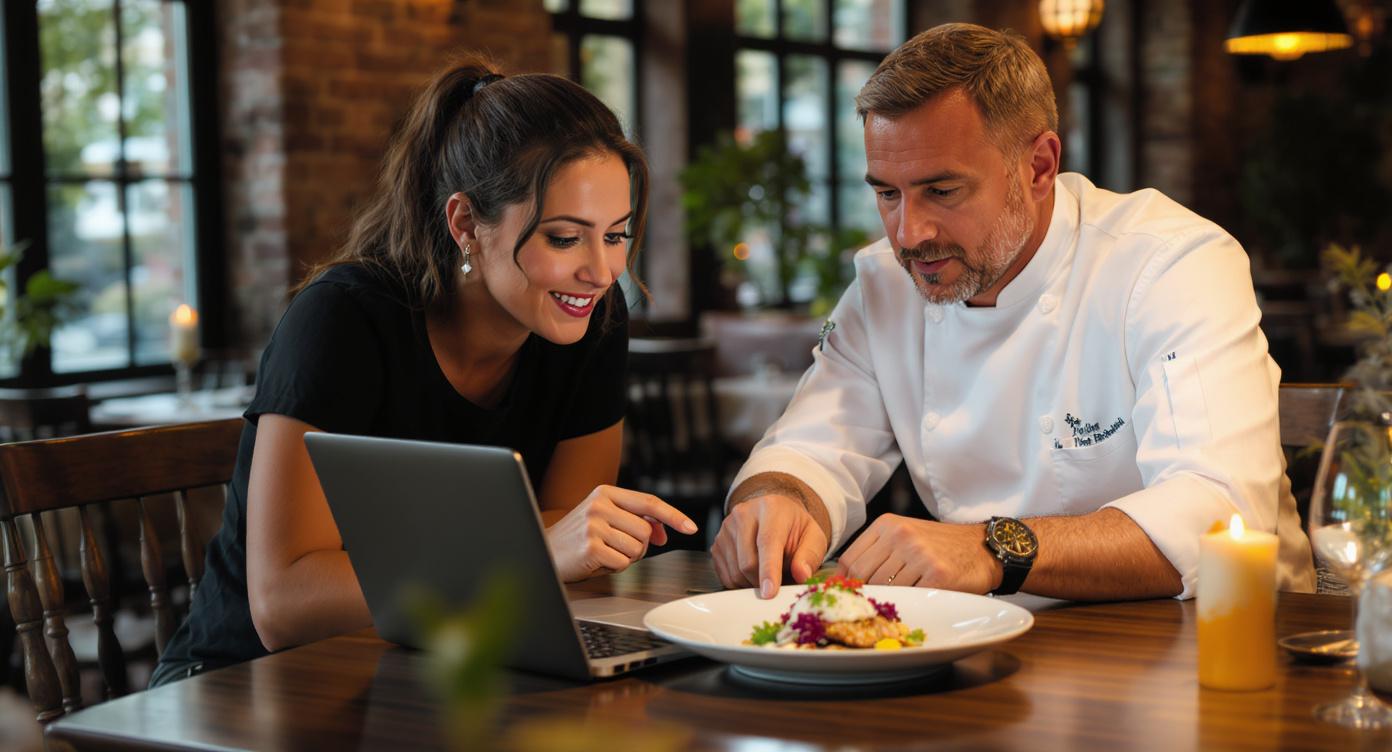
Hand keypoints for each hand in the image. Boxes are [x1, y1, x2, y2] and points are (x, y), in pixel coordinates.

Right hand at [547, 485, 696, 581]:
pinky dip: (614, 568)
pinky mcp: (591, 547)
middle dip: (638, 545)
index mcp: (606, 492)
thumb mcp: (606, 519)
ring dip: (625, 557)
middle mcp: (600, 504)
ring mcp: (594, 525)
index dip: (673, 515)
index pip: (650, 502)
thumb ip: (635, 520)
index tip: (691, 527)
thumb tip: (663, 533)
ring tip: (603, 553)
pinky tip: (596, 561)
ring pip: (637, 548)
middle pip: (646, 531)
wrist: (543, 551)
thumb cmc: (579, 537)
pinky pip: (623, 563)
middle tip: (614, 546)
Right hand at [710, 494, 828, 597]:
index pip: (767, 542)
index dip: (768, 570)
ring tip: (767, 573)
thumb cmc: (794, 529)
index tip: (770, 592)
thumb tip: (802, 574)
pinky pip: (725, 575)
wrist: (775, 516)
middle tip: (778, 582)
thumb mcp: (813, 538)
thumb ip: (810, 556)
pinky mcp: (717, 543)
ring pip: (735, 571)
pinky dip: (740, 583)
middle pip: (748, 562)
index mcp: (771, 508)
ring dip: (752, 583)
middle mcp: (744, 513)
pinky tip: (753, 573)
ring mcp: (727, 528)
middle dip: (763, 582)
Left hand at [836, 514, 1001, 592]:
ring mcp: (919, 554)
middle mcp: (900, 536)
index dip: (843, 583)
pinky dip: (909, 604)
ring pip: (885, 589)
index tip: (845, 596)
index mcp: (887, 525)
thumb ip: (875, 552)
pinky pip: (910, 597)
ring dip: (888, 601)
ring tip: (895, 605)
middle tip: (868, 607)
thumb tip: (839, 579)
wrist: (983, 548)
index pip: (849, 560)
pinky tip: (916, 603)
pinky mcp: (937, 574)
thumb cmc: (939, 545)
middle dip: (864, 595)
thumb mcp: (904, 536)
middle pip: (863, 576)